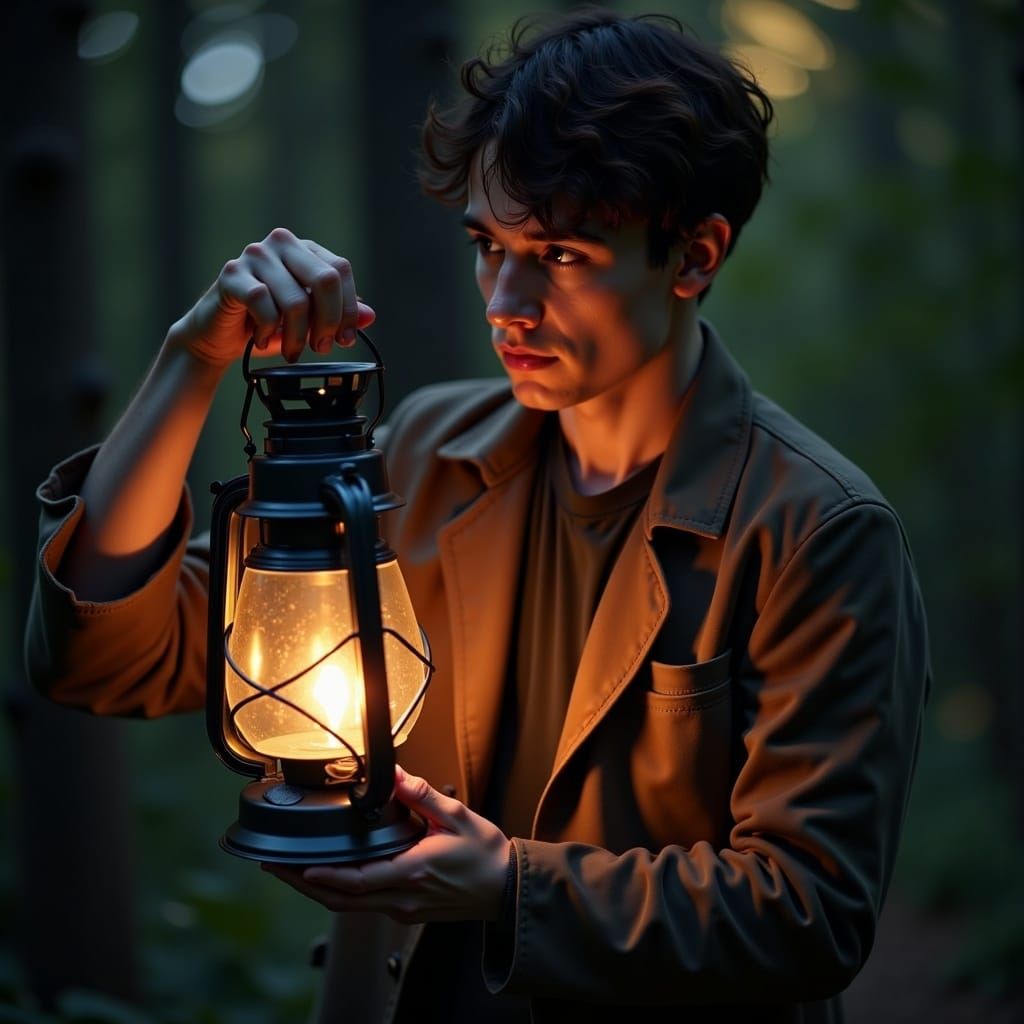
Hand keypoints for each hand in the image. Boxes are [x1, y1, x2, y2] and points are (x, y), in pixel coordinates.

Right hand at [169, 227, 375, 368]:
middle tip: (321, 347)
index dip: (347, 309)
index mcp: (305, 250)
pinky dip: (268, 330)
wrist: (218, 336)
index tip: (344, 339)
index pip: (341, 270)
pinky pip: (264, 304)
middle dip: (328, 322)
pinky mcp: (232, 274)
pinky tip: (262, 339)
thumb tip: (369, 315)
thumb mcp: (310, 322)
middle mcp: (282, 244)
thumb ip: (338, 314)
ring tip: (291, 351)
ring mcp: (255, 255)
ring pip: (296, 300)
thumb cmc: (268, 325)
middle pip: (326, 279)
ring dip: (297, 336)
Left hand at [263, 765, 511, 924]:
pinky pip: (365, 906)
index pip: (358, 881)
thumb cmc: (484, 854)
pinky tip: (330, 877)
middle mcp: (403, 897)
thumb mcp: (457, 816)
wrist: (505, 887)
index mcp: (413, 872)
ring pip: (350, 907)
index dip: (325, 876)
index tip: (300, 867)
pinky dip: (341, 893)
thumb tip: (397, 773)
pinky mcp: (406, 911)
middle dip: (304, 885)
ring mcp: (403, 908)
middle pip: (342, 900)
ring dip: (318, 891)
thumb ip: (422, 795)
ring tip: (292, 872)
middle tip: (276, 868)